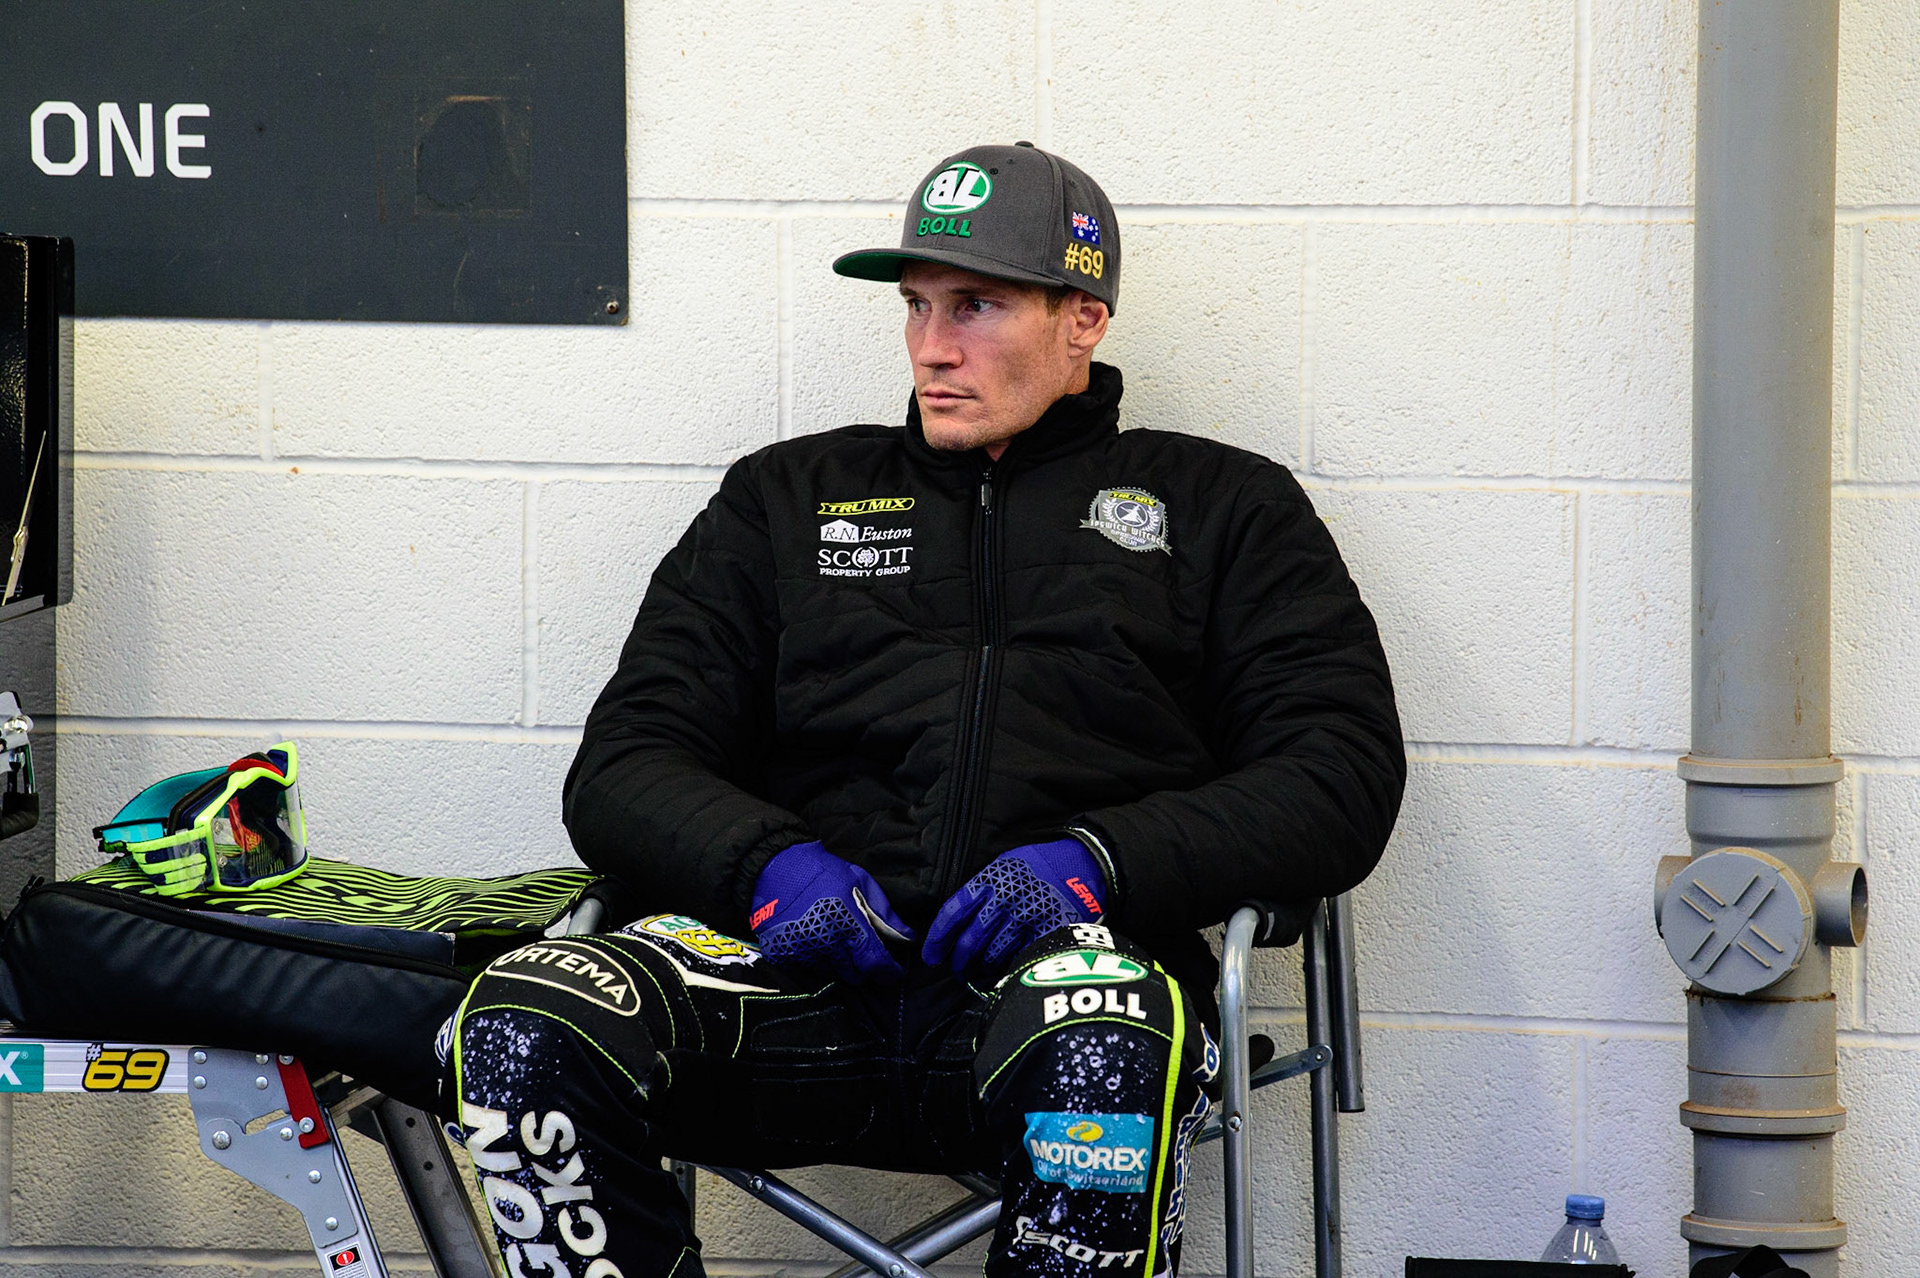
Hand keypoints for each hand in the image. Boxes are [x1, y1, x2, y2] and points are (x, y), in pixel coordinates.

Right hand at [750, 841, 914, 982]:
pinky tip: (817, 940)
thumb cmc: (822, 871)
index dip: (888, 972)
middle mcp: (827, 945)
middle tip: (864, 953)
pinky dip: (817, 960)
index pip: (875, 964)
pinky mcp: (784, 955)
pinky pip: (808, 968)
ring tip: (837, 941)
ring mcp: (803, 952)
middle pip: (855, 975)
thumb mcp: (860, 883)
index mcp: (849, 927)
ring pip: (832, 974)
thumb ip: (885, 914)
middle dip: (864, 968)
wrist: (774, 867)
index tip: (893, 972)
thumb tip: (907, 937)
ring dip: (840, 964)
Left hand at [921, 837, 1105, 976]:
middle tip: (957, 969)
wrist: (1085, 863)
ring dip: (983, 967)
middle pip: (970, 940)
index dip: (937, 938)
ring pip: (992, 954)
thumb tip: (956, 923)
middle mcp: (1006, 899)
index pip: (953, 912)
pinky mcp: (1048, 932)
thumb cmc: (1040, 865)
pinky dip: (1009, 968)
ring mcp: (1028, 918)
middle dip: (959, 961)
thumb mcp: (1005, 865)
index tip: (931, 955)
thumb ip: (982, 891)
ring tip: (982, 969)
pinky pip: (1021, 959)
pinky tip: (1005, 971)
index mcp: (991, 880)